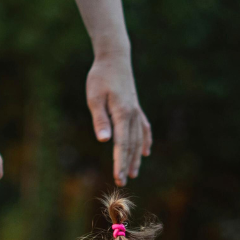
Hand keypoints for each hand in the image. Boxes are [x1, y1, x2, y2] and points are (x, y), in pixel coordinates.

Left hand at [87, 53, 152, 185]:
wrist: (114, 57)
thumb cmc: (100, 77)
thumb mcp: (94, 97)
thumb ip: (100, 119)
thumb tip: (104, 140)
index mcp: (122, 113)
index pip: (122, 144)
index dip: (120, 162)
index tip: (118, 178)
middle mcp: (132, 115)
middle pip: (131, 145)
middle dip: (126, 164)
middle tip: (122, 182)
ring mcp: (136, 111)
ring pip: (138, 139)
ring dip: (136, 157)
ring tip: (133, 173)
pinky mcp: (135, 107)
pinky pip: (143, 128)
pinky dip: (145, 141)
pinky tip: (146, 152)